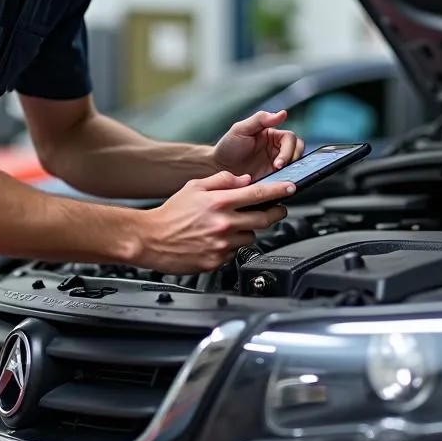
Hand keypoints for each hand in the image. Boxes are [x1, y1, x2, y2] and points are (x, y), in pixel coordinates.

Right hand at [136, 170, 294, 273]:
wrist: (150, 239)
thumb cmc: (170, 213)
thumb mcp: (195, 186)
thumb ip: (223, 180)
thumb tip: (244, 180)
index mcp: (220, 202)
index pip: (258, 194)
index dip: (279, 190)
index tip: (291, 188)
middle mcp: (224, 223)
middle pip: (264, 219)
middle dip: (274, 213)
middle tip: (275, 209)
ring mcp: (222, 244)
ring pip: (251, 237)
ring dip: (248, 231)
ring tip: (232, 226)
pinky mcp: (217, 260)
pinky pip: (235, 253)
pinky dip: (232, 246)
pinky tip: (218, 240)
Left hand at [213, 109, 304, 180]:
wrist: (217, 169)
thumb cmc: (227, 147)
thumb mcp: (240, 129)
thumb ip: (260, 119)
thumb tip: (282, 113)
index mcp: (272, 135)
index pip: (290, 138)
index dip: (288, 150)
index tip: (278, 162)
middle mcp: (277, 148)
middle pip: (297, 150)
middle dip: (292, 160)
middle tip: (280, 169)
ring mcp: (276, 164)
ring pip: (295, 164)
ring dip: (292, 170)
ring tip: (279, 177)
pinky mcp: (273, 177)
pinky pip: (285, 178)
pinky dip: (284, 181)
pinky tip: (276, 185)